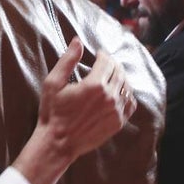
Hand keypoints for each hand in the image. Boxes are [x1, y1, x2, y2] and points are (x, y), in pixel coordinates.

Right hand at [13, 38, 137, 183]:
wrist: (58, 142)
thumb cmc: (52, 112)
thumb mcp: (53, 83)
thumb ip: (67, 60)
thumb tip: (77, 40)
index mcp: (94, 85)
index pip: (107, 62)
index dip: (103, 55)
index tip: (98, 54)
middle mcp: (109, 97)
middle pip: (119, 72)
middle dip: (112, 64)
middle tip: (104, 63)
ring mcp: (116, 111)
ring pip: (126, 86)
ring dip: (120, 77)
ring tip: (110, 76)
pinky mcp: (118, 122)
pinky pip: (130, 103)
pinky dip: (127, 94)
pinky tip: (118, 91)